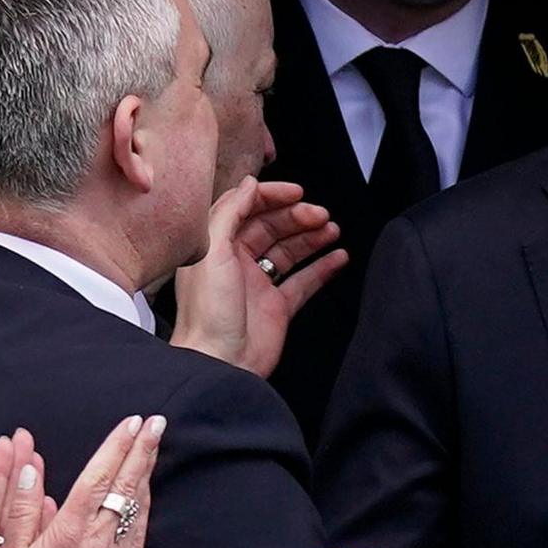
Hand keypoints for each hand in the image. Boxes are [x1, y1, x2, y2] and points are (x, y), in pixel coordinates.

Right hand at [0, 415, 161, 547]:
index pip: (101, 477)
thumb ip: (22, 510)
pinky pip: (139, 537)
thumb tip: (31, 468)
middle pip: (129, 487)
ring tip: (150, 450)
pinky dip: (142, 510)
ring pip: (139, 510)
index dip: (118, 446)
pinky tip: (142, 498)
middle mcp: (101, 545)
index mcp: (69, 534)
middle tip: (156, 423)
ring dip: (145, 477)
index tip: (132, 423)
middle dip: (143, 451)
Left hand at [169, 179, 345, 378]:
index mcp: (216, 246)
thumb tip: (249, 183)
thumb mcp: (212, 253)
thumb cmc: (208, 314)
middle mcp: (237, 262)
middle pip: (272, 227)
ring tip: (332, 230)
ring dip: (312, 237)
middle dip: (298, 216)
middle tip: (321, 215)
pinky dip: (323, 267)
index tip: (298, 193)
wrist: (219, 364)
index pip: (247, 208)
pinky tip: (339, 257)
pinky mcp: (278, 307)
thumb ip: (229, 213)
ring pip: (291, 250)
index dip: (273, 196)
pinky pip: (305, 280)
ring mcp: (259, 284)